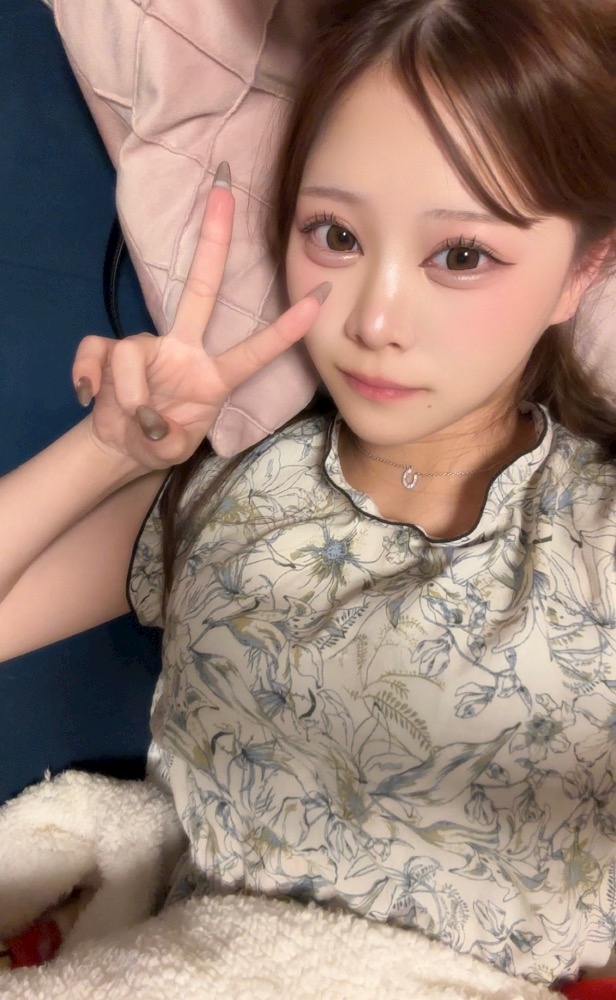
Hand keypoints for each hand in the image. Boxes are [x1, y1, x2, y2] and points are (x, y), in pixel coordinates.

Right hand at [72, 163, 329, 470]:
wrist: (121, 447)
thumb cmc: (160, 440)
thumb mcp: (172, 451)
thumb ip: (166, 438)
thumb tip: (148, 417)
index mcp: (213, 376)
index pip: (255, 350)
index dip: (287, 328)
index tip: (321, 297)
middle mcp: (184, 350)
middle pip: (201, 289)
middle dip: (214, 242)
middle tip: (224, 192)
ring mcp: (147, 347)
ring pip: (133, 350)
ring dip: (129, 394)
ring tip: (133, 421)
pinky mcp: (109, 352)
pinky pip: (95, 354)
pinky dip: (90, 378)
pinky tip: (90, 396)